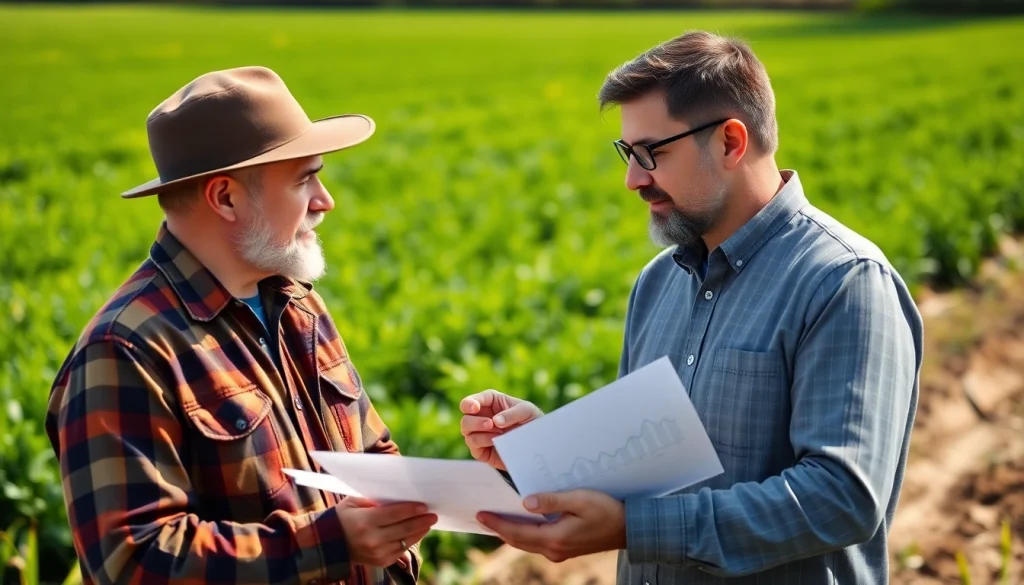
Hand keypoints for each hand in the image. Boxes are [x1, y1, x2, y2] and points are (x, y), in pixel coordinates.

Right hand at [337, 497, 437, 566]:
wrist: (331, 544)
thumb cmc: (344, 517)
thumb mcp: (353, 502)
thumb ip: (374, 497)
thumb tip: (398, 492)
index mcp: (365, 522)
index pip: (394, 514)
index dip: (411, 510)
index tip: (424, 505)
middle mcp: (372, 540)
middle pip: (403, 529)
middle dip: (421, 521)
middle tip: (434, 514)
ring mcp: (377, 553)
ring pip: (405, 541)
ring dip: (419, 531)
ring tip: (429, 522)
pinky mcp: (381, 562)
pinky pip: (401, 550)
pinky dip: (410, 540)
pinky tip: (417, 532)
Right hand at [460, 389, 543, 470]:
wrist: (537, 443)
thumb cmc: (531, 421)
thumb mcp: (527, 411)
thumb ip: (512, 414)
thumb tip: (496, 422)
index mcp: (490, 403)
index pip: (473, 401)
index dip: (470, 403)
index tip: (475, 407)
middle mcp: (482, 417)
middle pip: (465, 417)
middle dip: (475, 420)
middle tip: (490, 424)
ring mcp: (480, 434)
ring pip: (465, 431)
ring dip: (479, 431)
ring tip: (498, 434)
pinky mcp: (481, 450)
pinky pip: (473, 445)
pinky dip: (483, 442)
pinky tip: (496, 441)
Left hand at [476, 490, 626, 561]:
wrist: (629, 528)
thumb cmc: (607, 509)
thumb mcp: (579, 499)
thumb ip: (551, 500)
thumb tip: (525, 503)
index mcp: (555, 538)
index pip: (517, 533)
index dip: (497, 524)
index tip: (480, 515)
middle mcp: (554, 550)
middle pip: (517, 541)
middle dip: (498, 529)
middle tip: (481, 517)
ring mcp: (559, 552)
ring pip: (526, 543)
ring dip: (510, 532)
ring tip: (495, 520)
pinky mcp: (565, 549)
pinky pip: (537, 542)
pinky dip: (524, 534)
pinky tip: (520, 524)